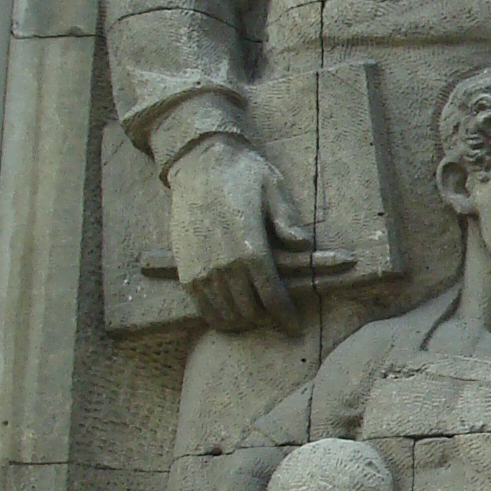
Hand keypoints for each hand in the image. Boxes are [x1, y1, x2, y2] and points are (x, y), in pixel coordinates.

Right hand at [168, 139, 313, 332]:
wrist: (199, 163)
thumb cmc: (244, 173)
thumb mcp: (275, 190)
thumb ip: (288, 221)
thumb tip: (304, 244)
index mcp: (251, 248)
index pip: (272, 297)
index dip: (285, 317)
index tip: (295, 327)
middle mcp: (225, 264)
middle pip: (250, 311)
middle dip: (266, 319)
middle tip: (276, 317)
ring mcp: (202, 269)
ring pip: (226, 314)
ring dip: (242, 321)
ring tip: (255, 316)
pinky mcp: (185, 269)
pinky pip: (202, 306)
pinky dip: (217, 316)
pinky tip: (230, 313)